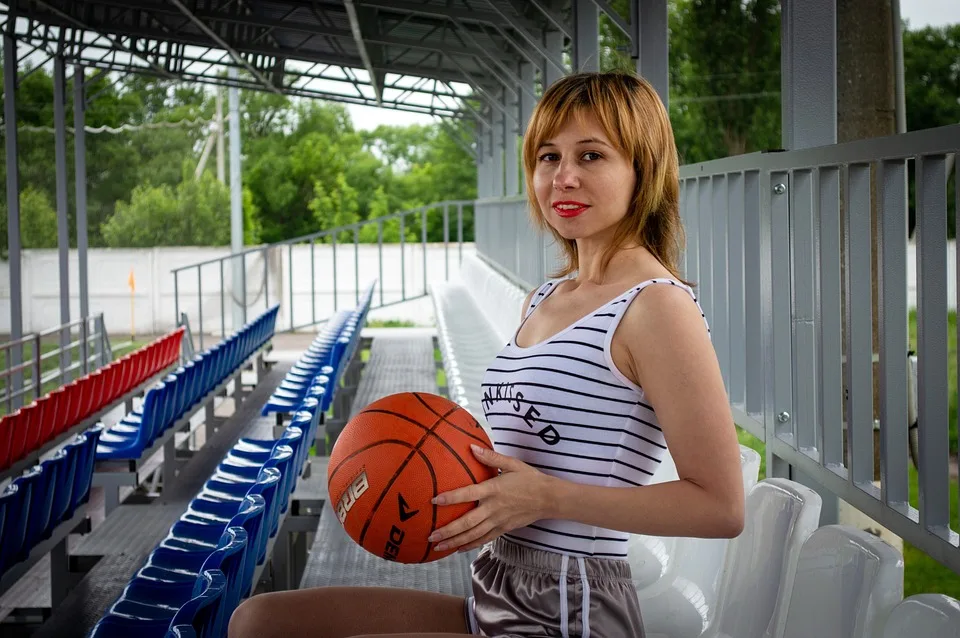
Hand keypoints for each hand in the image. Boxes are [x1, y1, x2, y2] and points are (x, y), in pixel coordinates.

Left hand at [427, 444, 554, 552]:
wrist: (549, 498)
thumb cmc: (529, 478)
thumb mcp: (512, 464)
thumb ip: (490, 457)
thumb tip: (472, 446)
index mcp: (493, 489)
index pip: (468, 494)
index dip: (451, 498)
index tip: (434, 501)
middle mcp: (493, 508)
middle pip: (467, 522)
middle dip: (447, 530)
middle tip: (430, 535)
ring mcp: (498, 521)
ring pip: (473, 535)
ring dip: (454, 542)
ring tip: (438, 547)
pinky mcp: (503, 529)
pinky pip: (484, 539)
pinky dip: (469, 545)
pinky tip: (457, 549)